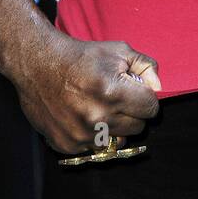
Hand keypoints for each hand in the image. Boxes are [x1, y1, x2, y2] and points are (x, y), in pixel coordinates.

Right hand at [14, 32, 161, 155]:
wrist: (38, 64)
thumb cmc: (81, 56)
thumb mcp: (119, 51)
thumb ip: (146, 68)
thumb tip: (159, 89)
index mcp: (114, 93)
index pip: (151, 109)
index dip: (146, 99)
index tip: (136, 93)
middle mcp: (99, 118)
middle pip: (138, 127)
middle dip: (132, 113)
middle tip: (116, 99)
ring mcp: (82, 134)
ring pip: (117, 140)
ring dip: (114, 127)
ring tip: (99, 107)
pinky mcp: (67, 145)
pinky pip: (94, 147)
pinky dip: (92, 135)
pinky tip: (82, 116)